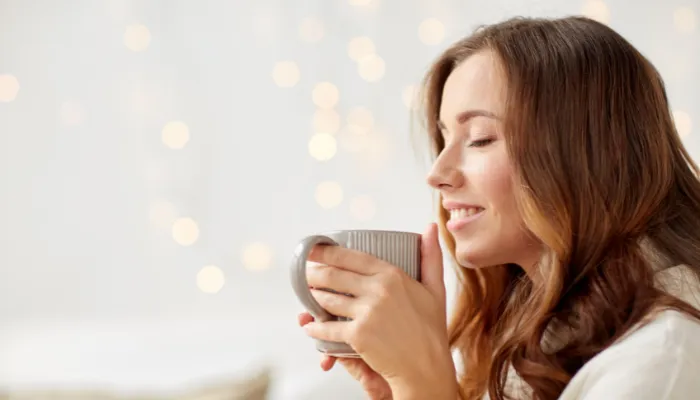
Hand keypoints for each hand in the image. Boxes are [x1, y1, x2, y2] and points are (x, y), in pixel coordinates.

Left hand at [302, 223, 457, 398]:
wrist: (427, 366)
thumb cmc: (431, 329)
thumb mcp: (435, 289)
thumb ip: (431, 257)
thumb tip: (431, 226)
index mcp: (392, 275)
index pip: (352, 257)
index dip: (328, 252)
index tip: (314, 249)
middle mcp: (377, 290)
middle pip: (334, 275)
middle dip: (313, 272)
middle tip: (304, 271)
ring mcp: (366, 312)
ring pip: (328, 299)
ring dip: (312, 296)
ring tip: (307, 293)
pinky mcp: (358, 335)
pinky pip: (328, 328)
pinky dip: (315, 328)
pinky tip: (310, 326)